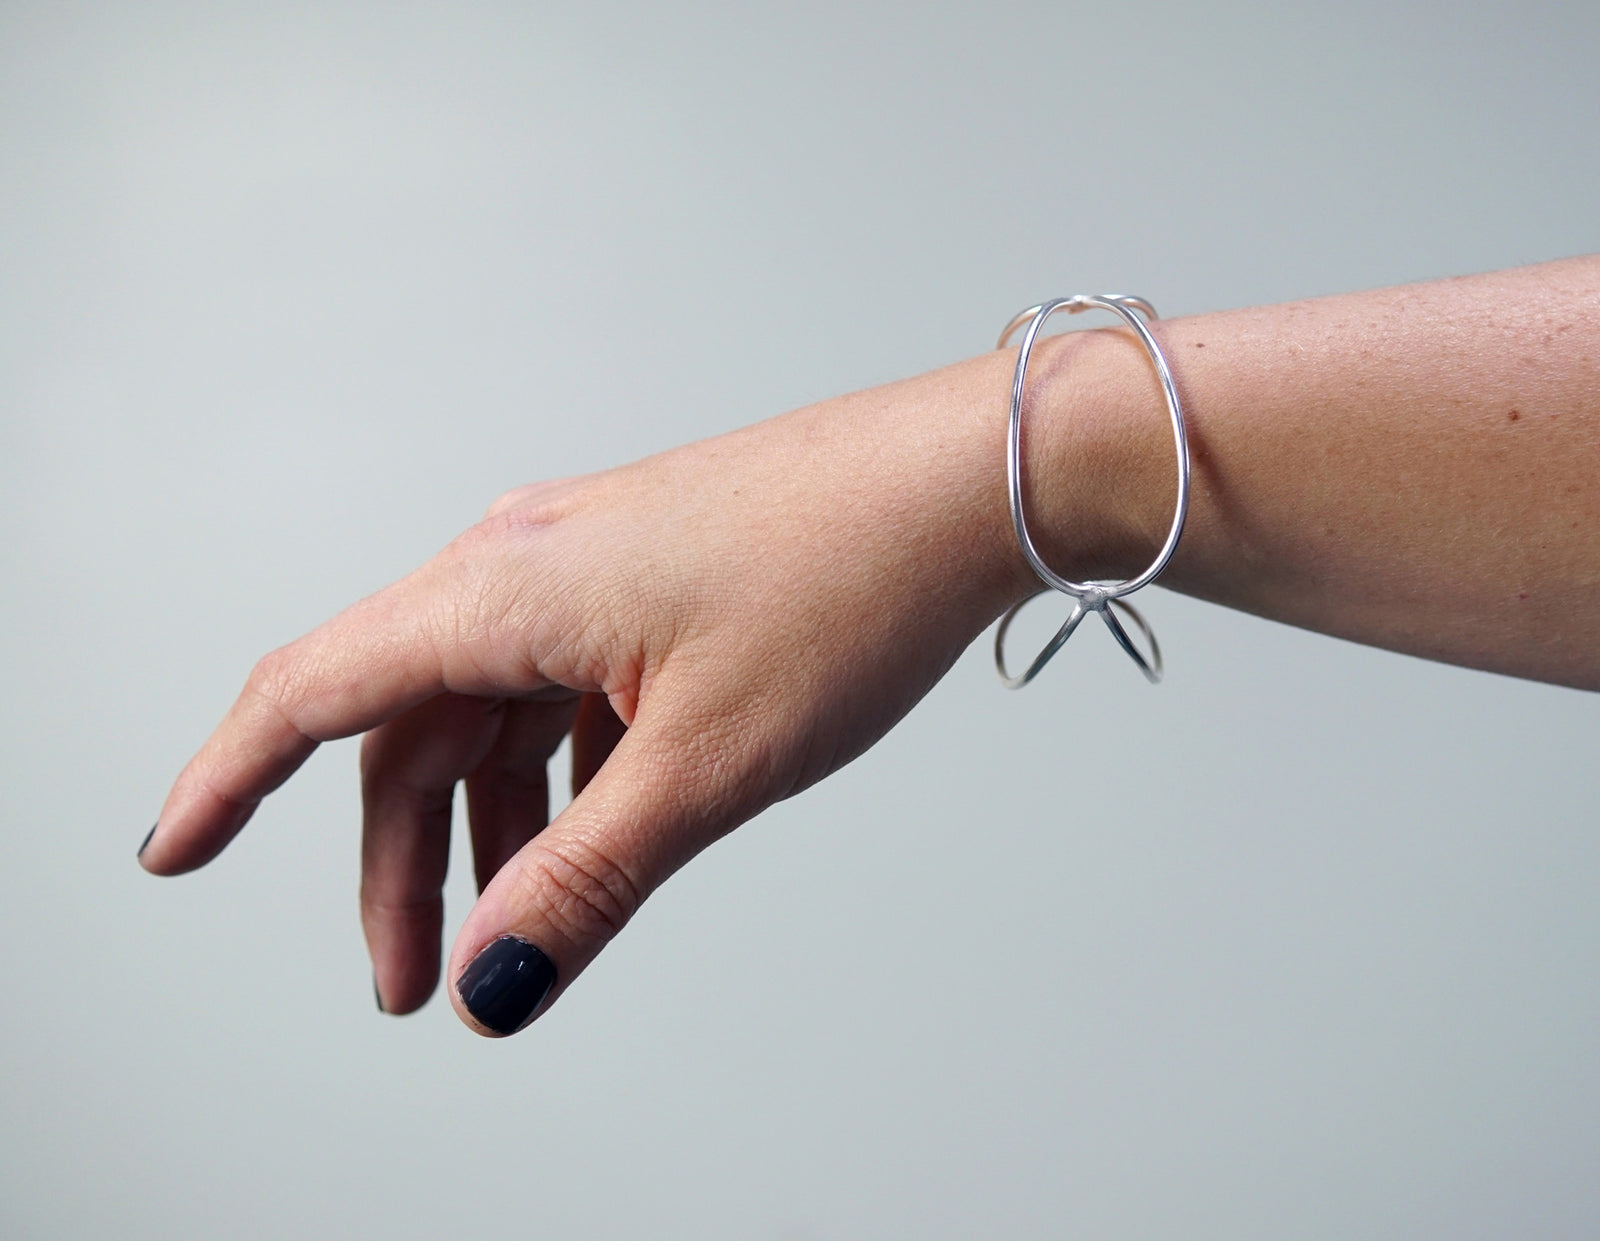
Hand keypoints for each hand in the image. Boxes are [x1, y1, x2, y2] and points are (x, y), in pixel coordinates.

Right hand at [140, 348, 1046, 1034]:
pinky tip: (602, 825)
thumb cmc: (850, 583)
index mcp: (503, 587)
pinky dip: (561, 768)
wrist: (969, 482)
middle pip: (409, 725)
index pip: (312, 691)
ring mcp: (591, 562)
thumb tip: (492, 983)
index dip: (229, 780)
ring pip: (492, 709)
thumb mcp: (705, 763)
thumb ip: (587, 878)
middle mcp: (525, 560)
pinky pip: (565, 682)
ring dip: (488, 820)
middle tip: (414, 979)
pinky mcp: (650, 573)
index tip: (172, 855)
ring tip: (518, 919)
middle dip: (400, 860)